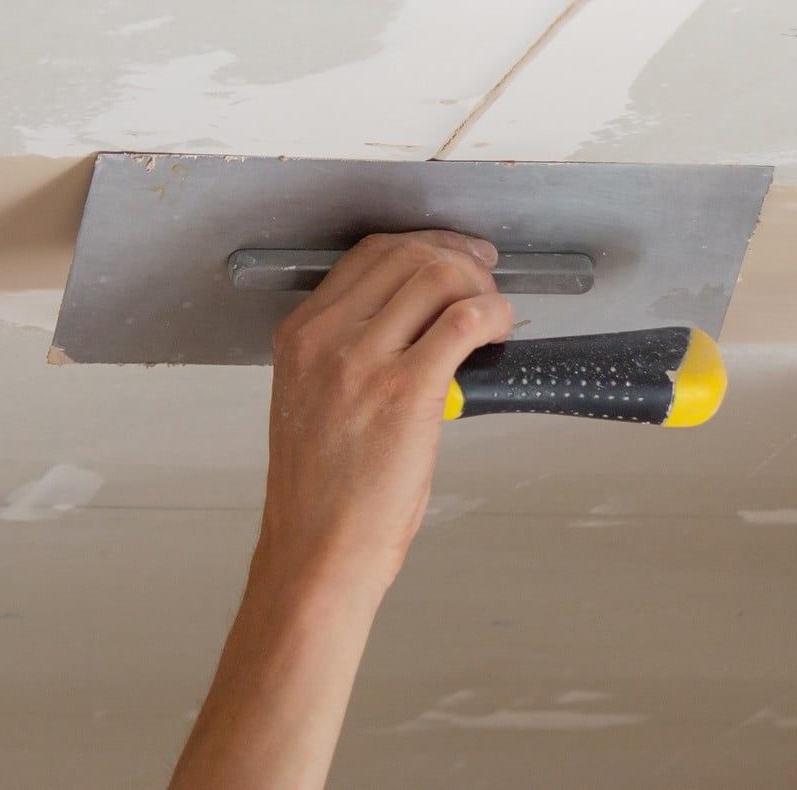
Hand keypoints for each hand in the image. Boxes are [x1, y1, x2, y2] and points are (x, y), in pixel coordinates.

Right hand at [256, 230, 515, 594]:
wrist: (317, 551)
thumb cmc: (321, 493)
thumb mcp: (312, 401)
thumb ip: (351, 353)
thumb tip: (420, 324)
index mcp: (299, 337)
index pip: (370, 254)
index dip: (425, 245)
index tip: (454, 258)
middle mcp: (325, 340)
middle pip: (408, 255)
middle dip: (459, 260)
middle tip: (485, 283)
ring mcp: (363, 363)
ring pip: (438, 277)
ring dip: (480, 287)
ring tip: (493, 316)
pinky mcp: (406, 392)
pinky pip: (463, 322)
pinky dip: (493, 315)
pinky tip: (497, 333)